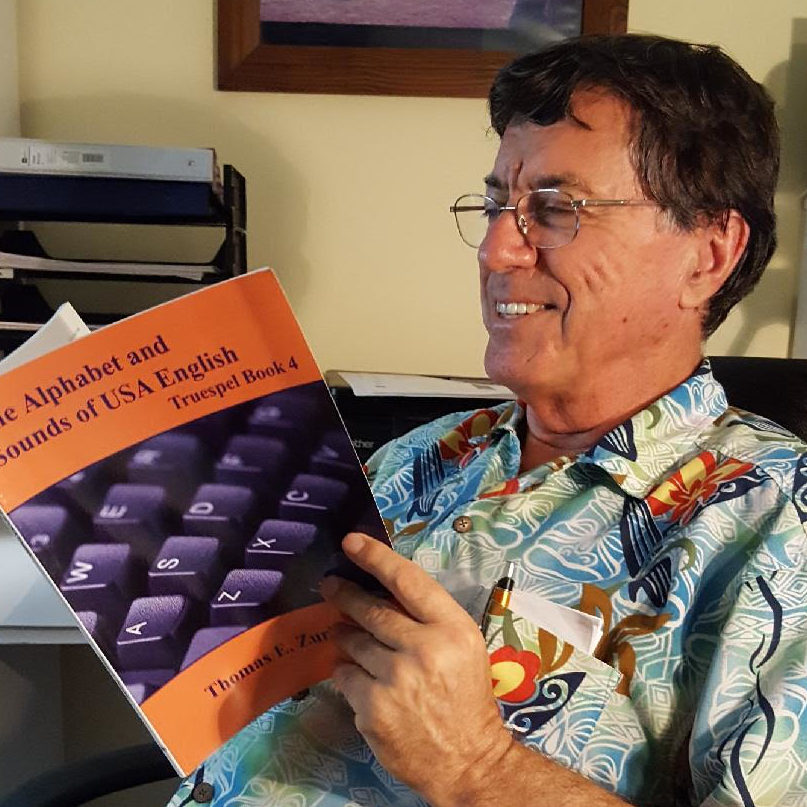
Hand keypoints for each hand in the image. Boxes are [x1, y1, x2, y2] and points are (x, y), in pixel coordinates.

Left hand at [319, 533, 513, 806]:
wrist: (469, 760)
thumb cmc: (467, 697)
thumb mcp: (463, 646)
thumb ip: (428, 619)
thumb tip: (382, 592)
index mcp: (452, 629)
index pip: (407, 580)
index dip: (376, 556)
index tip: (351, 541)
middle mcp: (423, 649)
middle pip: (371, 609)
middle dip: (345, 594)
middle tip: (329, 585)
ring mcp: (394, 680)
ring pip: (353, 643)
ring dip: (347, 638)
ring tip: (349, 638)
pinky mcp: (372, 708)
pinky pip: (345, 677)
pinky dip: (349, 675)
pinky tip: (363, 680)